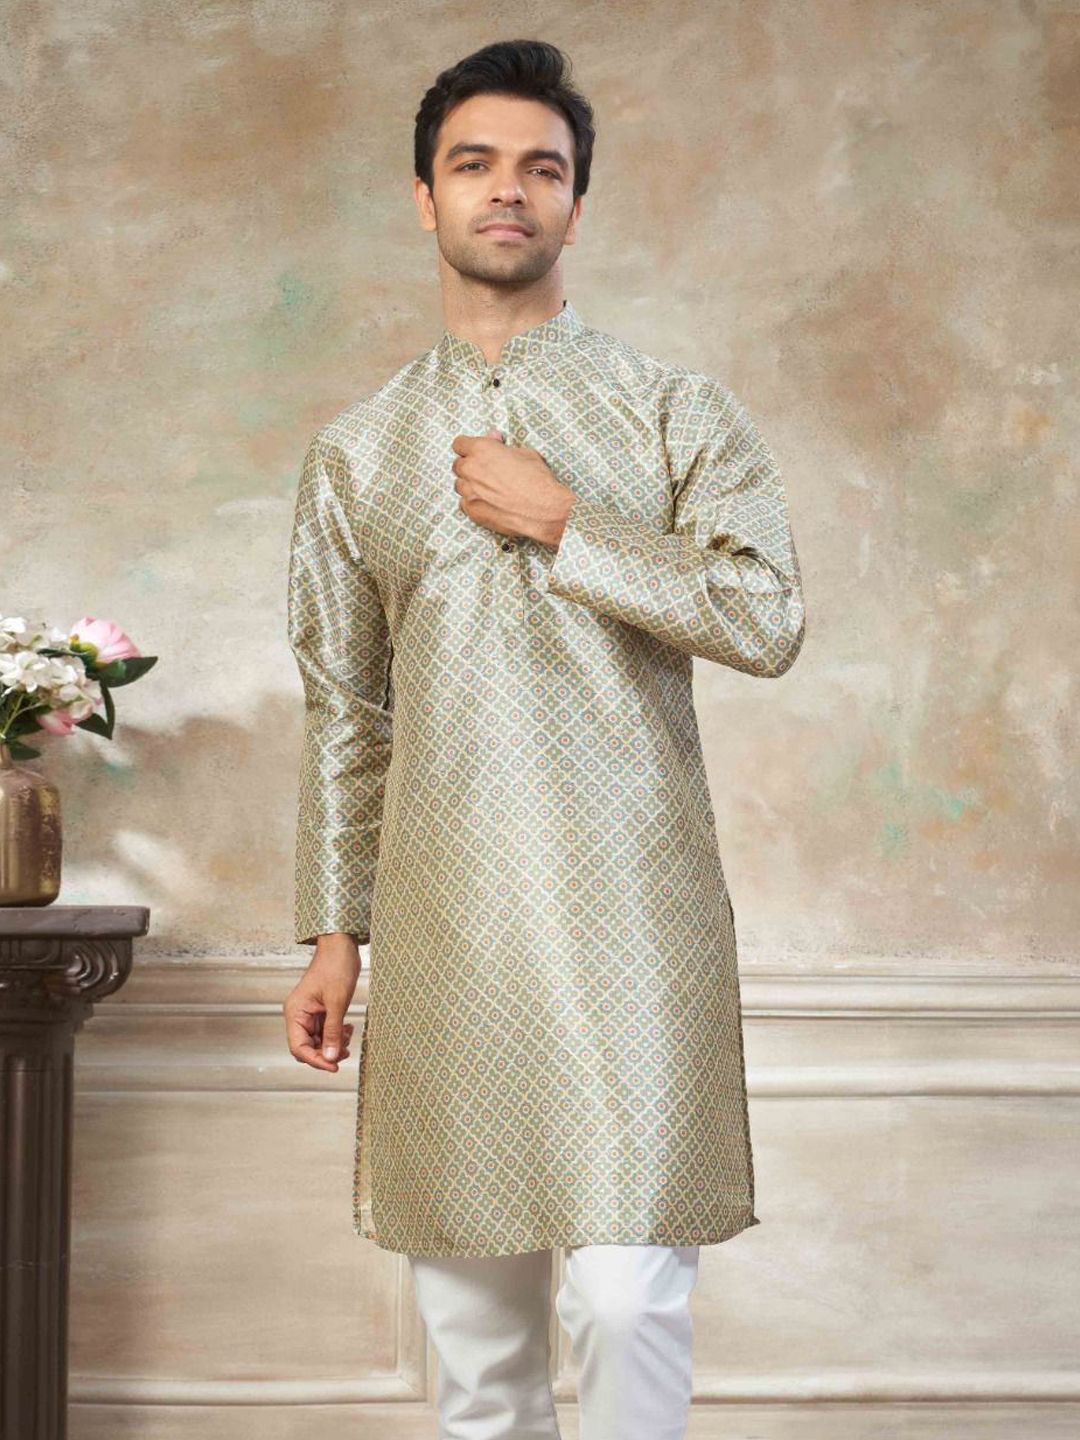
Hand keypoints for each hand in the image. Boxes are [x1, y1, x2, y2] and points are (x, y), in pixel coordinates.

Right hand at [283, 936, 359, 1071]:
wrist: (341, 945)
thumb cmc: (336, 967)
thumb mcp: (337, 1002)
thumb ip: (332, 1031)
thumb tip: (330, 1057)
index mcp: (295, 1012)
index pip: (298, 1048)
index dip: (315, 1060)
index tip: (334, 1066)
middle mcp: (298, 1014)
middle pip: (307, 1047)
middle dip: (326, 1052)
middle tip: (346, 1052)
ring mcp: (309, 1013)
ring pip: (317, 1040)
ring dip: (333, 1043)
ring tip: (349, 1036)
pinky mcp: (319, 1010)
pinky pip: (324, 1030)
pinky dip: (336, 1034)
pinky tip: (348, 1029)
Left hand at [451, 429, 574, 547]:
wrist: (545, 510)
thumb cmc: (538, 480)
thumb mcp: (524, 453)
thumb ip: (502, 446)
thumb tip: (494, 438)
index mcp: (481, 450)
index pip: (459, 444)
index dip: (467, 447)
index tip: (474, 452)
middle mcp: (471, 469)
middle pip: (457, 465)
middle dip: (469, 467)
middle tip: (486, 472)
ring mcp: (469, 492)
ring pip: (459, 485)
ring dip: (470, 485)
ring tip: (489, 489)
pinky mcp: (472, 511)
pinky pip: (464, 503)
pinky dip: (473, 502)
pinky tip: (489, 503)